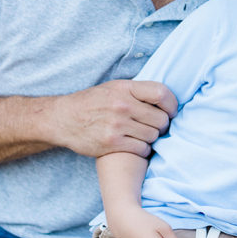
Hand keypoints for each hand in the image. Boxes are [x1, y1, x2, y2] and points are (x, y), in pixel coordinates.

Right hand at [47, 80, 176, 157]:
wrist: (63, 119)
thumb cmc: (94, 102)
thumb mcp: (114, 88)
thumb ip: (138, 92)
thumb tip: (167, 99)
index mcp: (125, 88)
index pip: (161, 94)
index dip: (172, 104)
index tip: (172, 111)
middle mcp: (122, 105)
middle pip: (161, 119)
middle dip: (163, 125)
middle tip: (157, 127)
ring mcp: (116, 125)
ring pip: (153, 135)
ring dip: (152, 138)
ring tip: (144, 135)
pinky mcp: (112, 143)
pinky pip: (142, 149)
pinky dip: (144, 149)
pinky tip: (137, 145)